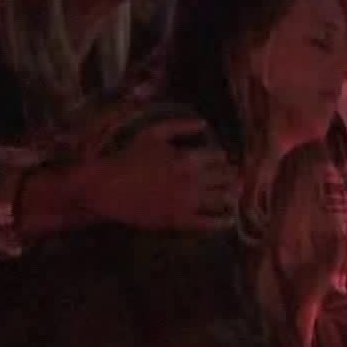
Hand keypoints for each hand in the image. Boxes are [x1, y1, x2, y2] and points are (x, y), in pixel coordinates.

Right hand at [71, 117, 238, 230]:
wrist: (109, 188)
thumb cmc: (129, 157)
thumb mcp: (153, 133)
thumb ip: (180, 125)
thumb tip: (203, 123)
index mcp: (187, 158)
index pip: (218, 157)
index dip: (223, 158)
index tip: (224, 160)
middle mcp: (192, 180)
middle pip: (223, 178)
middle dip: (231, 176)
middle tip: (237, 177)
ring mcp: (187, 202)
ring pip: (220, 199)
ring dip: (231, 195)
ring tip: (235, 194)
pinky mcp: (179, 220)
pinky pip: (207, 223)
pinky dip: (221, 221)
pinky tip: (229, 219)